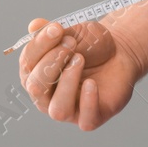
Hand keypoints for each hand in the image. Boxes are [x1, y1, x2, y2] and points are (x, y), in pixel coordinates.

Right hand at [18, 16, 140, 130]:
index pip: (27, 63)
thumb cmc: (90, 45)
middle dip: (51, 62)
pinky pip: (86, 120)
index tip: (57, 28)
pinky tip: (92, 83)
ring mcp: (69, 110)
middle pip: (36, 88)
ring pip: (58, 109)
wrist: (120, 52)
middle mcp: (47, 97)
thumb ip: (51, 32)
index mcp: (35, 74)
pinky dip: (88, 101)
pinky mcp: (92, 118)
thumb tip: (34, 25)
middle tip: (70, 44)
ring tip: (80, 59)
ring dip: (67, 82)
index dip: (39, 45)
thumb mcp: (72, 33)